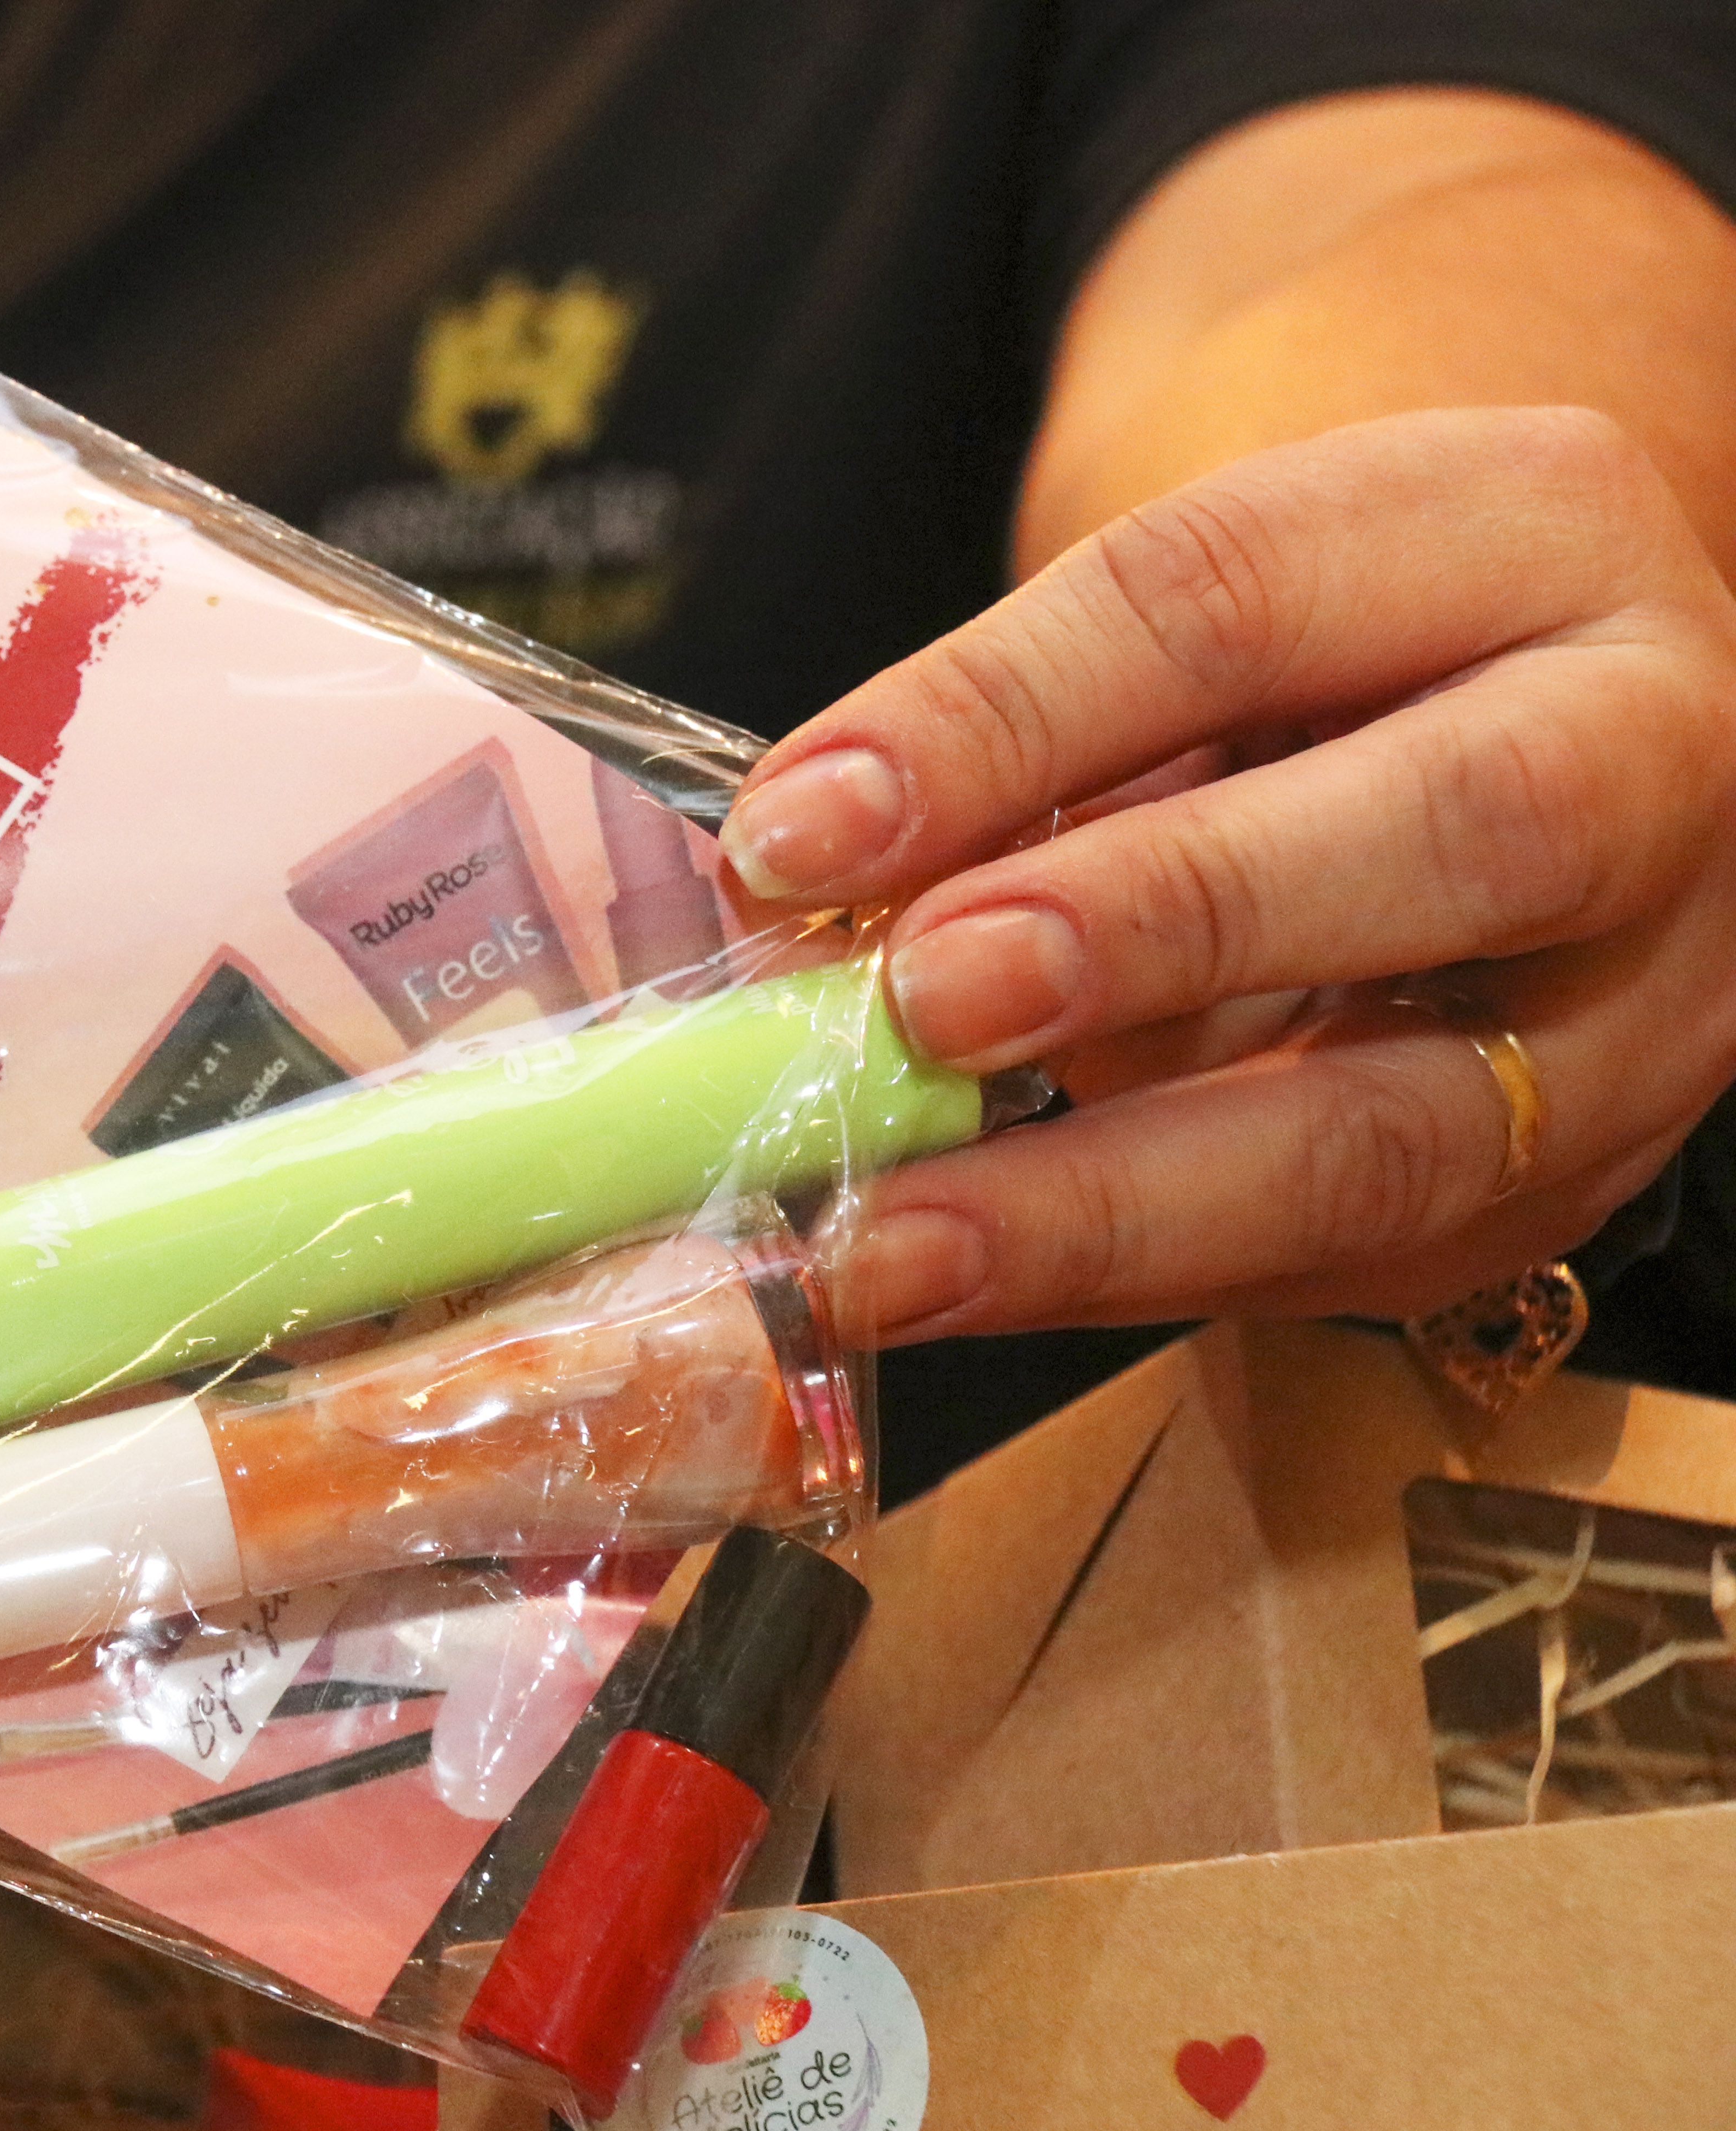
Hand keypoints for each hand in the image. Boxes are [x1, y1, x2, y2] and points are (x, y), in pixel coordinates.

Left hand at [716, 407, 1735, 1340]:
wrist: (1496, 728)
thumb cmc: (1306, 662)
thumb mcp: (1171, 635)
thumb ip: (1011, 745)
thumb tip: (792, 892)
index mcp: (1530, 532)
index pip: (1242, 598)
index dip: (1002, 719)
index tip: (795, 830)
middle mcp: (1655, 752)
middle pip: (1452, 831)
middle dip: (1164, 925)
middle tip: (925, 1004)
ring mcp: (1649, 993)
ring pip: (1413, 1121)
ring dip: (1113, 1203)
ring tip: (888, 1248)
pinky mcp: (1580, 1171)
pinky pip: (1354, 1256)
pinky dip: (1130, 1279)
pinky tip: (961, 1287)